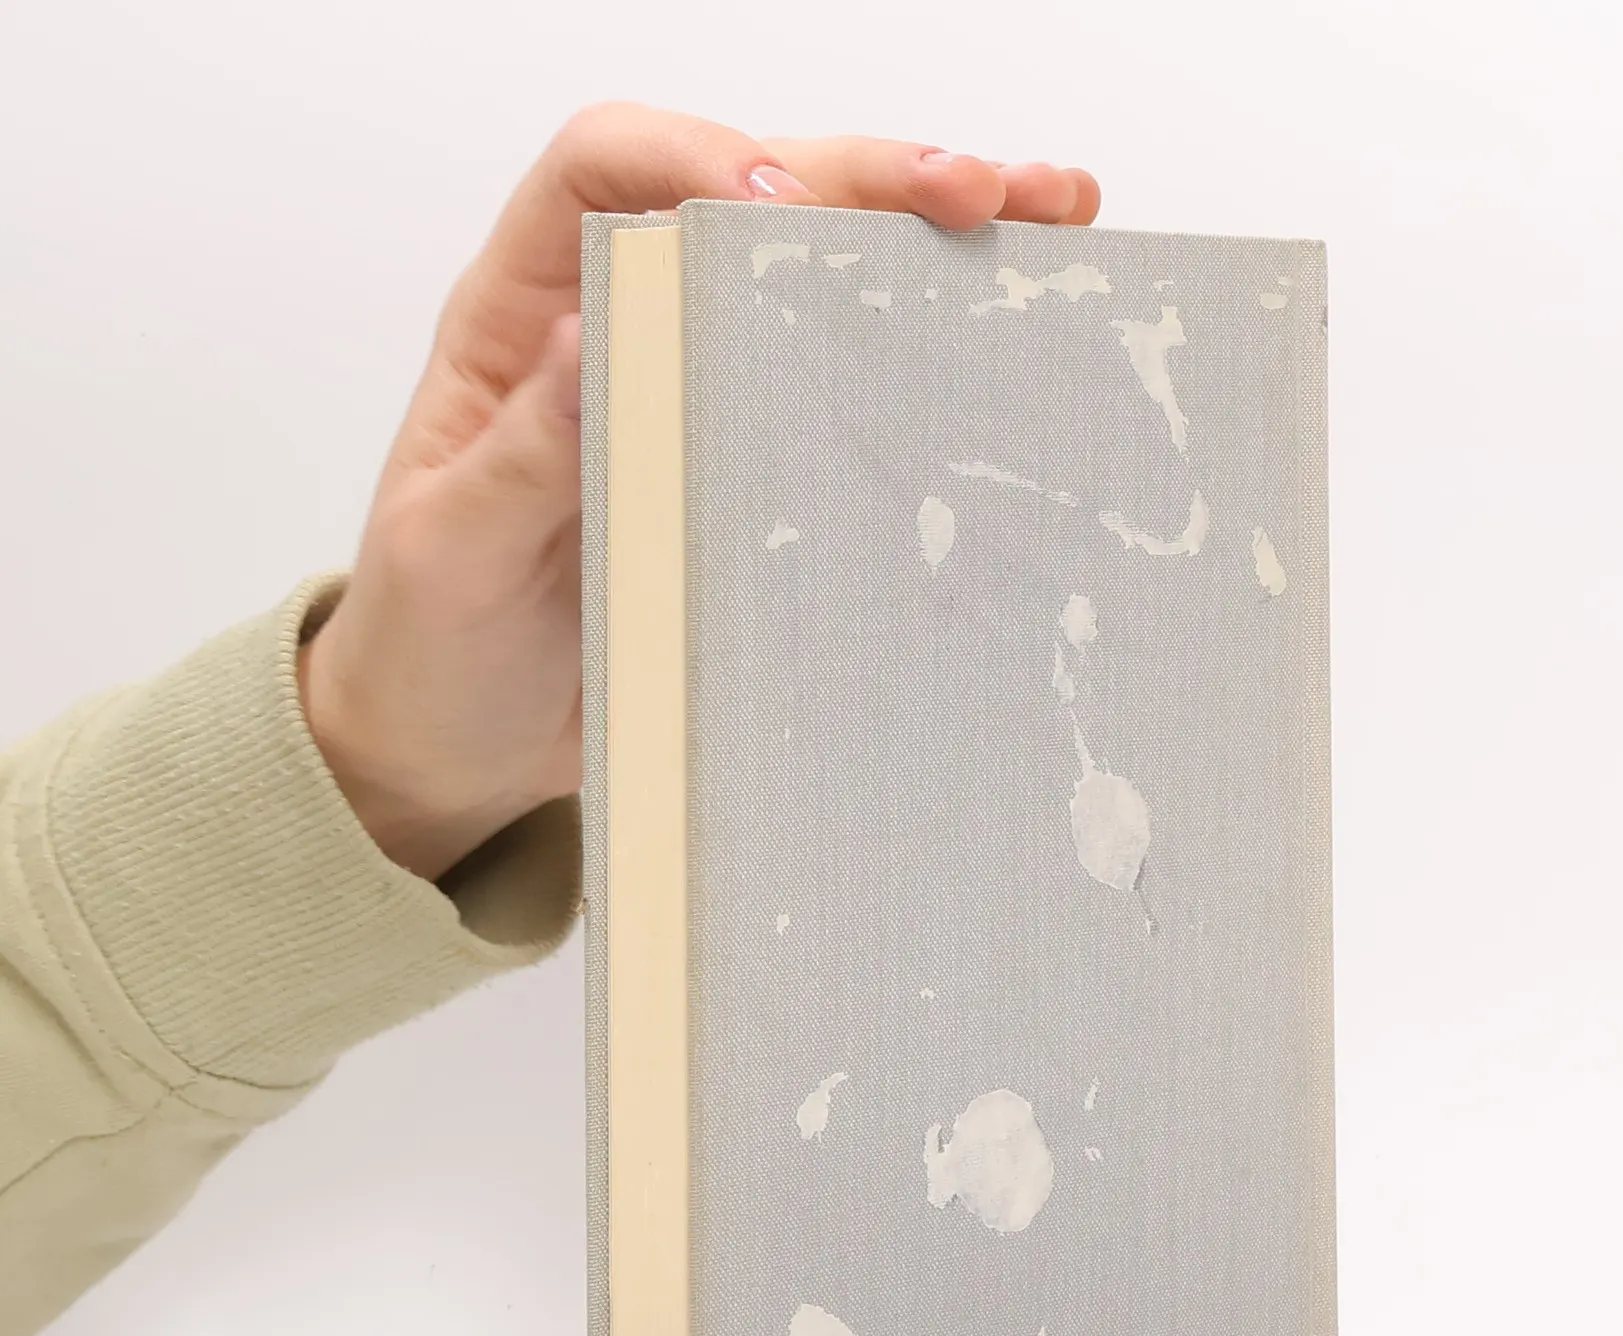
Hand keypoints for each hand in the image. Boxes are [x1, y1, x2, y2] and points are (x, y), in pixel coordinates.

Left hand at [299, 104, 1100, 878]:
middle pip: (742, 189)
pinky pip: (835, 370)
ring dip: (924, 223)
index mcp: (519, 320)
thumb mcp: (450, 557)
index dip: (692, 157)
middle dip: (861, 172)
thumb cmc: (432, 648)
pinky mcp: (747, 457)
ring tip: (1044, 210)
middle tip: (971, 191)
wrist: (456, 745)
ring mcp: (691, 387)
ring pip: (811, 259)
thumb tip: (585, 335)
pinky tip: (1012, 299)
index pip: (603, 170)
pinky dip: (924, 326)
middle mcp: (612, 326)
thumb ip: (516, 454)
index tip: (776, 202)